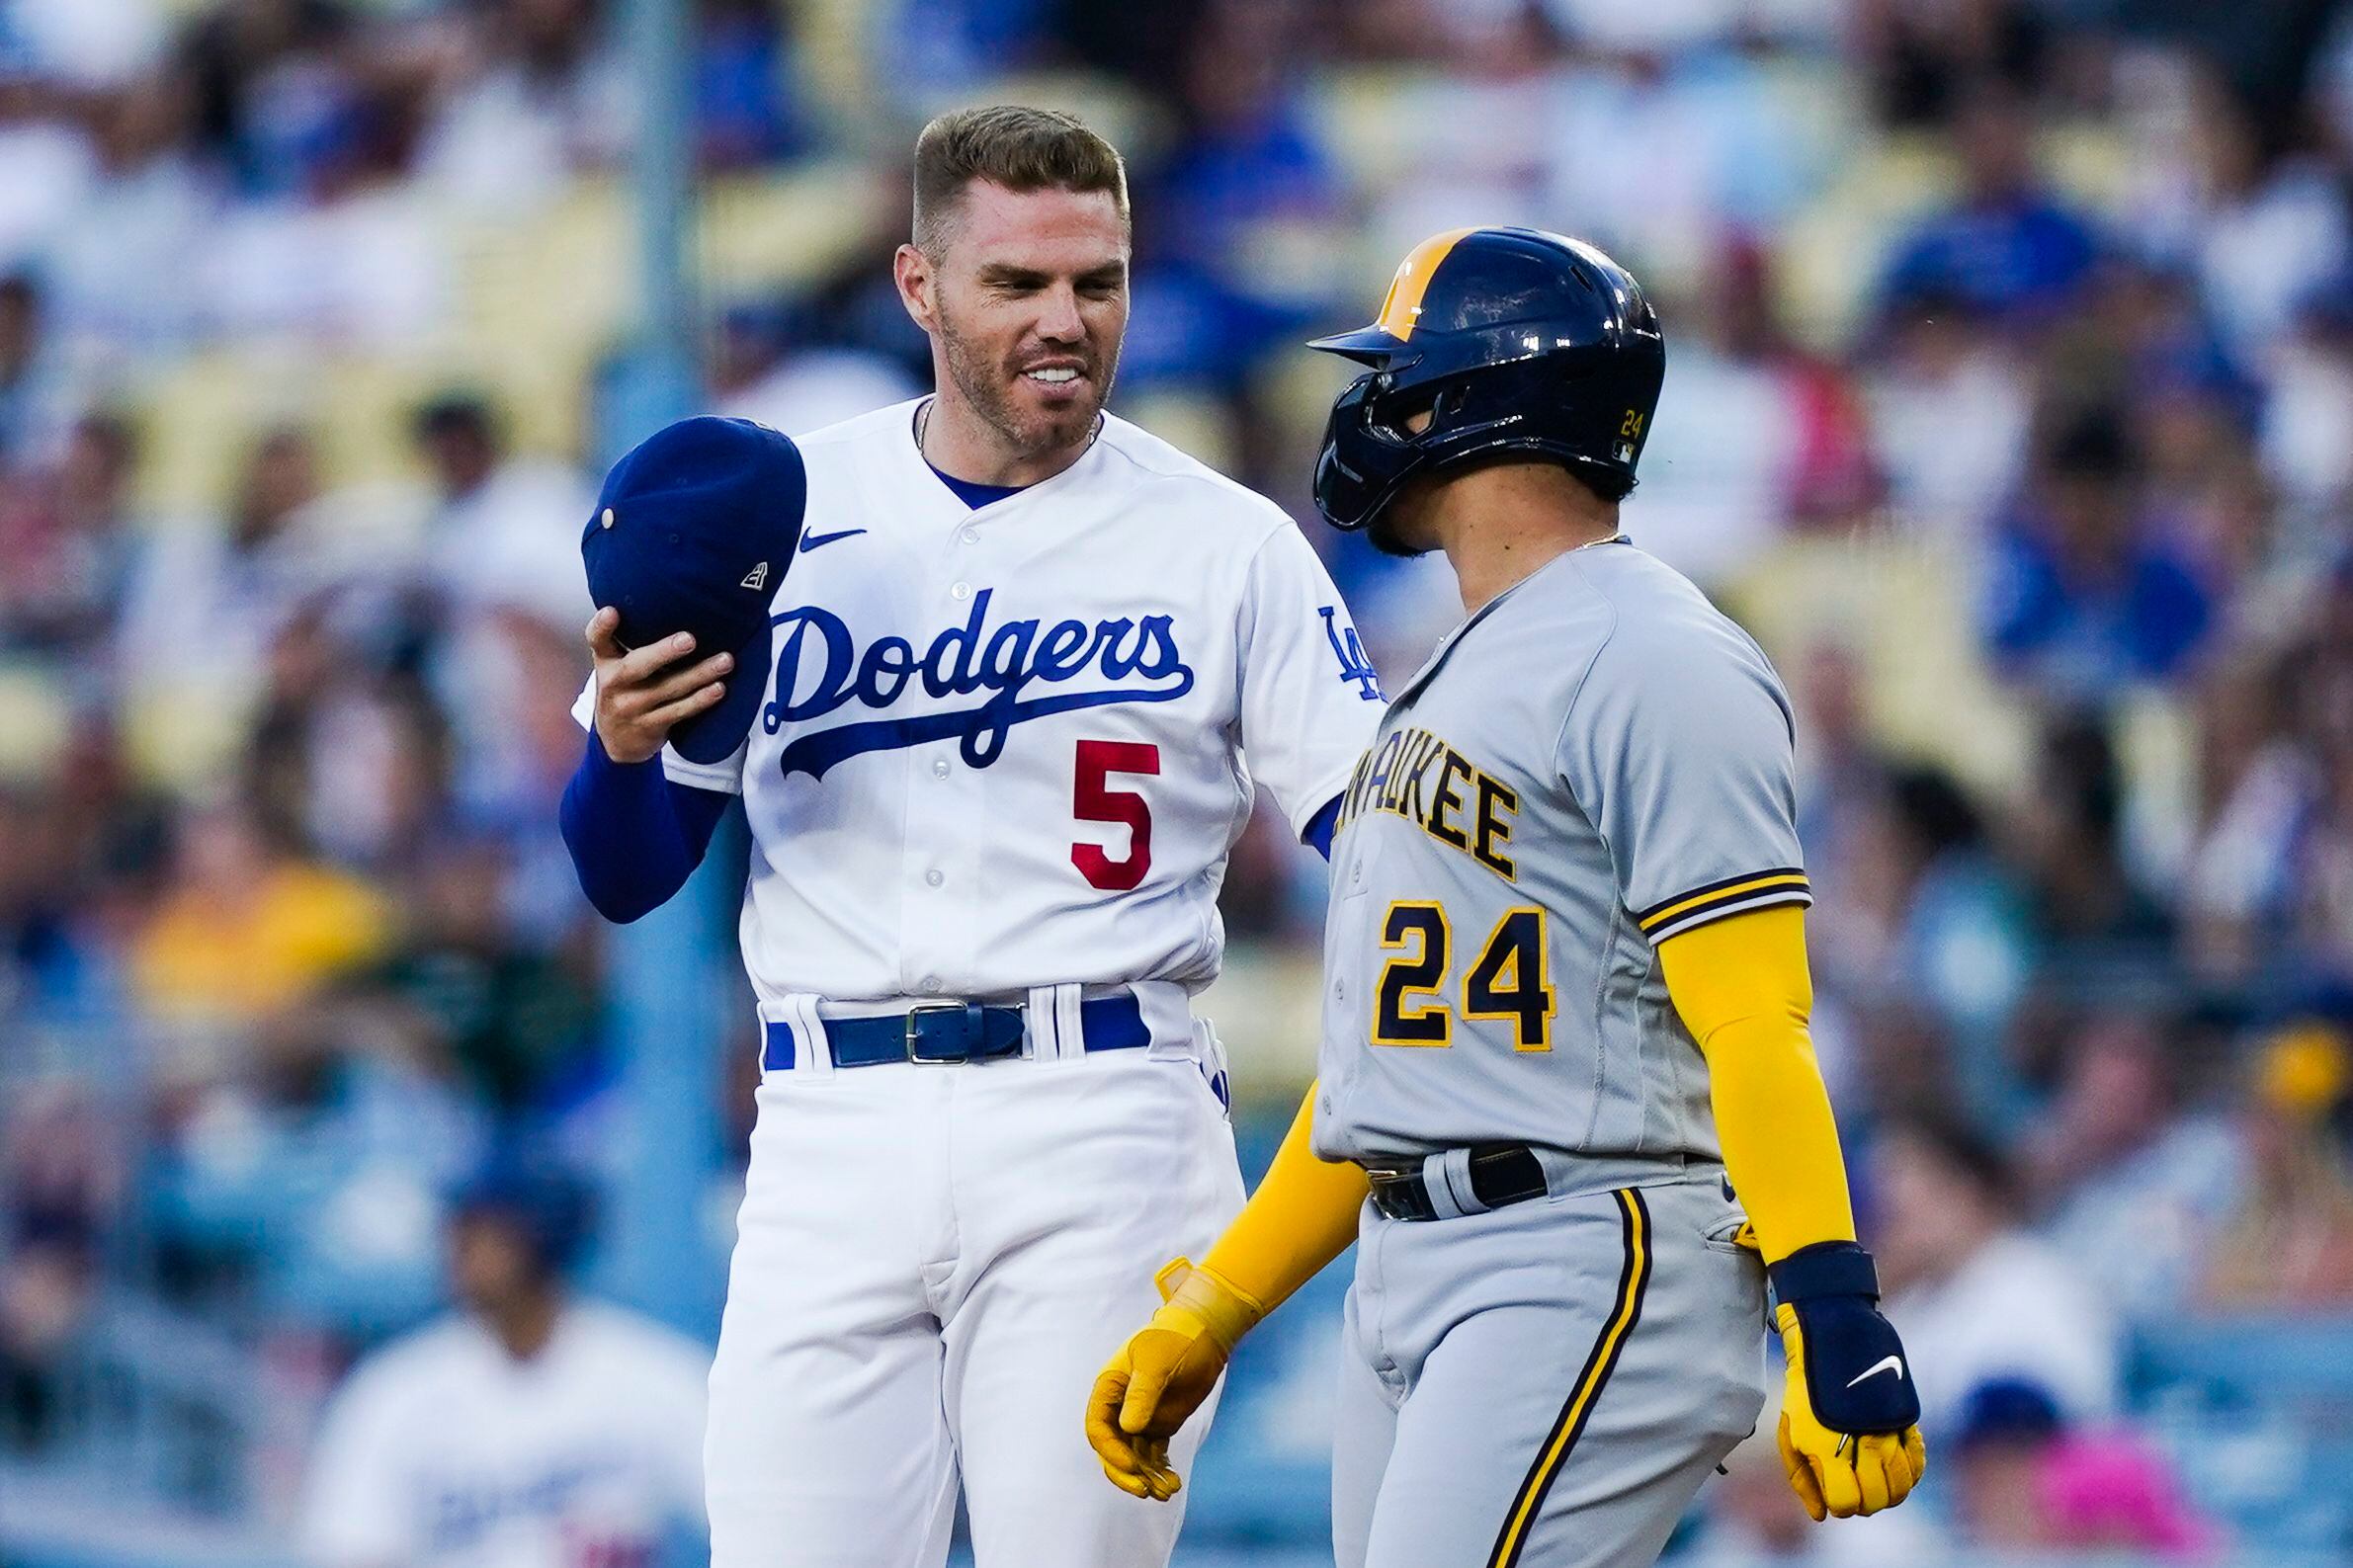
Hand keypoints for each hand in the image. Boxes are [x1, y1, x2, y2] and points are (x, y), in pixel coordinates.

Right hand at [584, 607, 733, 763]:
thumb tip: (675, 602)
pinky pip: (679, 711)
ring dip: (699, 675)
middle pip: (637, 666)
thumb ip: (631, 640)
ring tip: (725, 661)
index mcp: (606, 662)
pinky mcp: (650, 727)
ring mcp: (632, 708)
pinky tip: (719, 689)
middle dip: (664, 652)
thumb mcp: (616, 665)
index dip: (602, 626)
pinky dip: (700, 700)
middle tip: (690, 639)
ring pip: (668, 689)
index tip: (612, 611)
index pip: (597, 640)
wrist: (616, 742)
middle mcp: (614, 684)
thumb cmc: (625, 690)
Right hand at [1085, 1260, 1262, 1501]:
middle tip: (1146, 1491)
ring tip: (1167, 1492)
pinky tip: (1173, 1483)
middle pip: (1112, 1450)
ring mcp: (1140, 1419)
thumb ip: (1142, 1393)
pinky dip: (1160, 1471)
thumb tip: (1129, 1428)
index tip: (1132, 1466)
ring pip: (1134, 1458)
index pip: (1098, 1428)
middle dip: (1126, 1473)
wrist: (1204, 1334)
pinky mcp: (1160, 1426)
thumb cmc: (1174, 1339)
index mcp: (1109, 1389)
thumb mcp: (1156, 1362)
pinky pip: (1154, 1456)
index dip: (1111, 1451)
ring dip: (1146, 1478)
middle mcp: (1119, 1408)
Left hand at [1770, 1243, 1926, 1520]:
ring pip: (1901, 1487)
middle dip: (1864, 1500)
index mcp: (1826, 1447)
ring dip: (1889, 1490)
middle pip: (1876, 1501)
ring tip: (1873, 1476)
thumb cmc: (1805, 1386)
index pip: (1846, 1504)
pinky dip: (1911, 1472)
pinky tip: (1895, 1463)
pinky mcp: (1904, 1417)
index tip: (1834, 1491)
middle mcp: (1860, 1442)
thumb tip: (1819, 1515)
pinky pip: (1919, 1462)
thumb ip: (1802, 1475)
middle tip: (1854, 1484)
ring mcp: (1886, 1430)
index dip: (1840, 1504)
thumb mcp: (1790, 1429)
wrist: (1833, 1333)